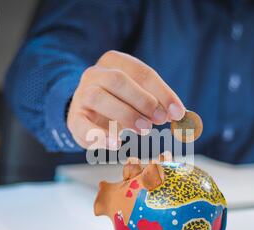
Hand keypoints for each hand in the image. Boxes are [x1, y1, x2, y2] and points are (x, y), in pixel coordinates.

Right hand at [67, 50, 185, 149]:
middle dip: (143, 100)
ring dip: (125, 114)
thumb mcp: (138, 97)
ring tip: (144, 129)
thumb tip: (180, 114)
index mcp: (114, 62)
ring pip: (99, 97)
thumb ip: (157, 102)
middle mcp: (95, 74)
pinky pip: (83, 124)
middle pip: (118, 80)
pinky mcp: (74, 118)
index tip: (178, 112)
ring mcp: (81, 95)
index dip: (162, 92)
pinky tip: (117, 143)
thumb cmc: (118, 102)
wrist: (85, 112)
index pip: (142, 72)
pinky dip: (100, 135)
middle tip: (160, 119)